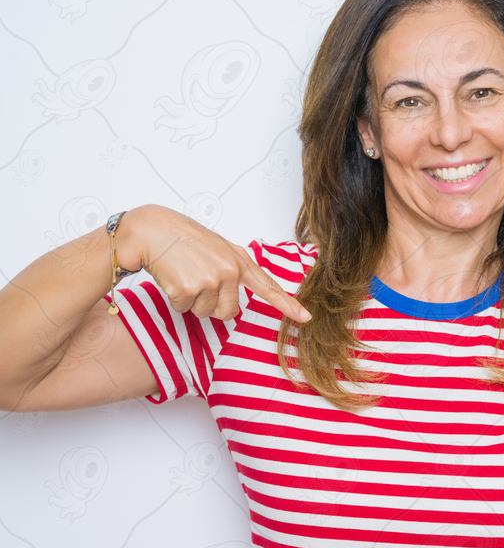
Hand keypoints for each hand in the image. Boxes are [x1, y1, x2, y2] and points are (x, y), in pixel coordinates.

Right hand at [117, 205, 311, 322]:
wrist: (152, 230)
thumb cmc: (183, 239)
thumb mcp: (218, 248)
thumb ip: (233, 269)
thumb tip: (235, 301)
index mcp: (239, 260)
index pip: (268, 286)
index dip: (288, 304)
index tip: (306, 317)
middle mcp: (230, 270)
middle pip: (228, 312)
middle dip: (211, 304)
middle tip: (197, 280)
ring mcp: (211, 279)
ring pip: (205, 313)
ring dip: (191, 301)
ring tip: (184, 275)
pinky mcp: (189, 288)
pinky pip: (184, 309)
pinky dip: (175, 299)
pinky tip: (172, 277)